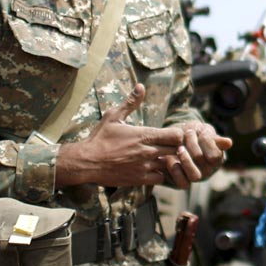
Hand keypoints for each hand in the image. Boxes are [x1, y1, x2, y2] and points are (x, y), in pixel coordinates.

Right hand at [55, 85, 185, 187]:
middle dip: (175, 147)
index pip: (176, 135)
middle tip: (169, 146)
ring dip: (167, 161)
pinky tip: (152, 168)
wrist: (87, 162)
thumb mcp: (113, 116)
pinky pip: (159, 178)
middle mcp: (148, 151)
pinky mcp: (139, 179)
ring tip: (160, 157)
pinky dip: (158, 173)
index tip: (172, 134)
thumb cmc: (100, 138)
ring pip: (169, 164)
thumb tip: (141, 86)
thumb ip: (130, 102)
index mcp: (144, 135)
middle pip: (176, 150)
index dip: (177, 134)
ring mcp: (144, 166)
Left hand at [161, 121, 233, 187]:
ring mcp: (196, 177)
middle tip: (187, 134)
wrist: (177, 141)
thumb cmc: (195, 136)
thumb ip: (215, 139)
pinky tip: (170, 158)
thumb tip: (229, 143)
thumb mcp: (205, 133)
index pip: (214, 156)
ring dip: (185, 160)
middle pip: (201, 161)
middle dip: (192, 145)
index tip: (200, 132)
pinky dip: (175, 171)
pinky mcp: (182, 183)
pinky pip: (182, 184)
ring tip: (179, 148)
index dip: (206, 143)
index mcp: (217, 159)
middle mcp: (208, 171)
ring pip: (195, 176)